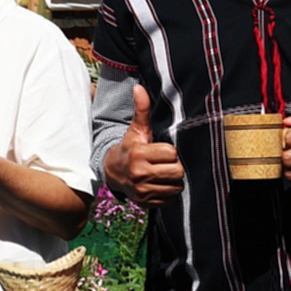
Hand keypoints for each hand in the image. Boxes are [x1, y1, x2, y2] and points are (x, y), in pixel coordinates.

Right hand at [103, 85, 184, 205]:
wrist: (113, 172)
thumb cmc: (130, 148)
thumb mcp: (136, 130)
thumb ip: (141, 110)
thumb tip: (139, 87)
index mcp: (138, 154)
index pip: (171, 153)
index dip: (170, 151)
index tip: (162, 150)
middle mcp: (139, 174)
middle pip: (177, 171)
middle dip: (175, 166)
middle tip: (166, 162)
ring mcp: (143, 191)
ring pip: (177, 186)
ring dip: (174, 180)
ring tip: (164, 173)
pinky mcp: (147, 203)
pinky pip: (171, 199)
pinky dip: (169, 192)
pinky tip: (160, 184)